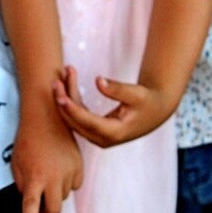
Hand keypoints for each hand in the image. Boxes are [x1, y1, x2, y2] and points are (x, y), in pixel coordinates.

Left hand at [10, 117, 82, 212]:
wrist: (47, 116)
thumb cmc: (28, 140)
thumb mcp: (17, 163)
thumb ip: (23, 185)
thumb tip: (32, 200)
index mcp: (34, 176)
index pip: (31, 204)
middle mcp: (53, 177)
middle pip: (54, 209)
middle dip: (46, 212)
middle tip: (40, 206)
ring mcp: (69, 172)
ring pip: (64, 196)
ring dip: (55, 193)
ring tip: (48, 174)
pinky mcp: (79, 166)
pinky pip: (75, 185)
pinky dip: (67, 183)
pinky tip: (60, 169)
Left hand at [52, 66, 171, 147]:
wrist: (155, 110)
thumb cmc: (147, 101)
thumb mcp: (137, 93)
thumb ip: (118, 89)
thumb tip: (98, 81)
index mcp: (115, 133)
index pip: (87, 122)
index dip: (72, 109)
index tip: (60, 96)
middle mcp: (103, 139)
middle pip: (75, 122)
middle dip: (63, 101)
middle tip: (56, 80)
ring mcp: (97, 136)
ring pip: (73, 118)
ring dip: (65, 97)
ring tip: (63, 74)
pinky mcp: (94, 129)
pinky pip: (77, 115)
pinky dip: (71, 98)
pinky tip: (67, 80)